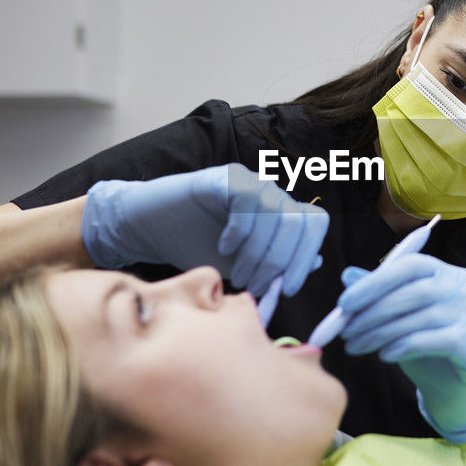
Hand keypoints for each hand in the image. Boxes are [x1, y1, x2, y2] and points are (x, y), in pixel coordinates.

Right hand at [81, 163, 327, 295]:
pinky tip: (224, 246)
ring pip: (277, 212)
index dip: (306, 257)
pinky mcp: (223, 177)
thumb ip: (275, 264)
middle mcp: (268, 193)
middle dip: (280, 261)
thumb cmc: (194, 246)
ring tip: (237, 274)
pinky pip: (247, 198)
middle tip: (255, 284)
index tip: (287, 288)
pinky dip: (240, 229)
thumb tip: (316, 261)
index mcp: (277, 213)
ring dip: (258, 252)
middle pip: (299, 222)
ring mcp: (247, 182)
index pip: (314, 225)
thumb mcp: (241, 265)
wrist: (149, 229)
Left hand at [337, 255, 465, 442]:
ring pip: (420, 318)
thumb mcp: (404, 317)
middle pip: (415, 292)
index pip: (411, 265)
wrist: (459, 390)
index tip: (345, 302)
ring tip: (356, 346)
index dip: (376, 281)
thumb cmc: (430, 347)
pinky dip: (402, 347)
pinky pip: (430, 341)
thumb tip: (348, 276)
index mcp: (449, 273)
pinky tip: (384, 356)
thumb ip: (382, 295)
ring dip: (381, 333)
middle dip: (374, 312)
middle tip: (345, 330)